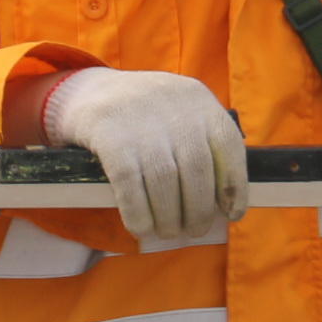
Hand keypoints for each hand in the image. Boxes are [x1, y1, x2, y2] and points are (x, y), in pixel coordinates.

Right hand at [40, 68, 247, 242]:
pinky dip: (139, 214)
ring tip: (168, 231)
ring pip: (165, 182)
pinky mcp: (110, 136)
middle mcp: (173, 106)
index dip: (235, 185)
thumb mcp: (178, 111)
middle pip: (197, 169)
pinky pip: (131, 186)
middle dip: (199, 210)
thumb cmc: (141, 113)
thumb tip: (224, 202)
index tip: (231, 213)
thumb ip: (201, 144)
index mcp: (197, 98)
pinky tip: (141, 227)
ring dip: (169, 218)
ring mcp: (140, 120)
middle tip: (193, 231)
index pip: (229, 144)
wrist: (86, 90)